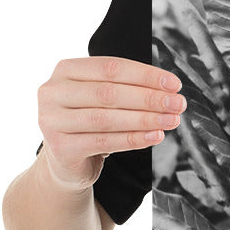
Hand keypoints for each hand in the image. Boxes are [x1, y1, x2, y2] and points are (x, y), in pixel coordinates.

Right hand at [37, 56, 186, 190]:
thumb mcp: (103, 98)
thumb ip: (128, 88)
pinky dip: (133, 139)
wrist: (66, 161)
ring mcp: (51, 120)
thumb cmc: (90, 122)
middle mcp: (53, 92)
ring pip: (106, 118)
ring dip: (145, 119)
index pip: (111, 68)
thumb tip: (169, 91)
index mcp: (66, 70)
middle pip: (109, 93)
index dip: (145, 75)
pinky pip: (103, 141)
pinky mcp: (59, 148)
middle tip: (178, 104)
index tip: (174, 85)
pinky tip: (155, 136)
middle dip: (149, 98)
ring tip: (171, 120)